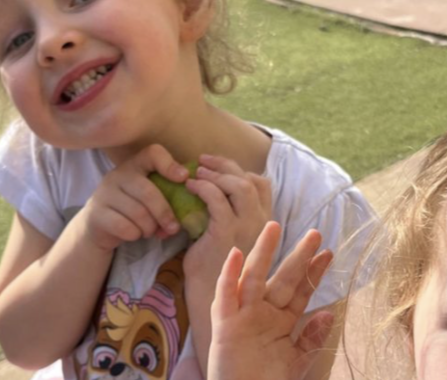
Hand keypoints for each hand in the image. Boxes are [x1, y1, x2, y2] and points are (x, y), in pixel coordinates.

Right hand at [80, 144, 184, 251]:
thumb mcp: (148, 194)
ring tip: (150, 230)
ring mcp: (104, 193)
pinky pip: (125, 227)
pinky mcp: (97, 214)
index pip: (152, 153)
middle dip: (164, 213)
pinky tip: (134, 234)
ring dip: (150, 227)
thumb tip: (194, 200)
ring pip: (138, 213)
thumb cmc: (132, 207)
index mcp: (134, 165)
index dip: (169, 164)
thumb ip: (167, 192)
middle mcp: (118, 175)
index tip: (183, 178)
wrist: (99, 225)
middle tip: (174, 227)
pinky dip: (135, 235)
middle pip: (148, 192)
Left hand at [183, 155, 271, 288]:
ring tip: (197, 171)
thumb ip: (227, 213)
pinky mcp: (226, 232)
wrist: (207, 293)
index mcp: (262, 223)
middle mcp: (260, 223)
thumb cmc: (212, 264)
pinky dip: (203, 187)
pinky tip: (190, 186)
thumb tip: (208, 188)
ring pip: (240, 186)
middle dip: (226, 165)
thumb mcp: (226, 234)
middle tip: (204, 160)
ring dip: (217, 173)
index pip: (262, 185)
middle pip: (251, 180)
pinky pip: (217, 199)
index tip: (219, 168)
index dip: (240, 170)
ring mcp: (246, 228)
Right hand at [208, 221, 333, 379]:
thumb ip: (310, 338)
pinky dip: (229, 275)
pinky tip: (236, 255)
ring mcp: (242, 315)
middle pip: (282, 279)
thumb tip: (329, 314)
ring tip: (274, 227)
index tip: (328, 253)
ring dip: (263, 253)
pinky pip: (226, 295)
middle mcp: (261, 313)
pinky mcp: (224, 323)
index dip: (314, 273)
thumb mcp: (295, 362)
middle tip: (315, 233)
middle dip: (298, 257)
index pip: (300, 291)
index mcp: (279, 321)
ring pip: (254, 277)